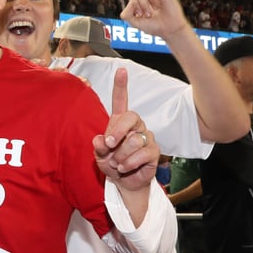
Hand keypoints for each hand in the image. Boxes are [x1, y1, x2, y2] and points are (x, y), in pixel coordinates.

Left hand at [93, 67, 159, 191]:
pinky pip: (141, 154)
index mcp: (120, 122)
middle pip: (131, 116)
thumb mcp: (99, 155)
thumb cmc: (112, 163)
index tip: (121, 70)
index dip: (121, 86)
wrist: (124, 182)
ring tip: (117, 163)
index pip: (121, 101)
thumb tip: (100, 139)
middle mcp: (135, 126)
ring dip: (120, 155)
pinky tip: (124, 168)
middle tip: (109, 146)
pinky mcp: (154, 151)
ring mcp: (146, 137)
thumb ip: (98, 146)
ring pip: (134, 140)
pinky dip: (128, 163)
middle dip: (117, 132)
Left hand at [115, 0, 190, 40]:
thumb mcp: (134, 23)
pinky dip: (153, 0)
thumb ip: (126, 14)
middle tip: (143, 15)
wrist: (168, 29)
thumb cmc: (152, 26)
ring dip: (144, 4)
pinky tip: (158, 6)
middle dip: (135, 4)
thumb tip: (130, 2)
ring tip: (151, 12)